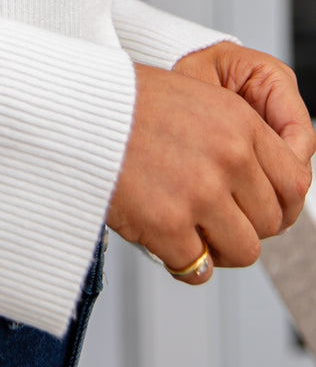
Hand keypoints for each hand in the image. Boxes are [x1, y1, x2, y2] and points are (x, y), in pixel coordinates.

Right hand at [106, 63, 312, 282]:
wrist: (72, 109)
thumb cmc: (125, 103)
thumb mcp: (197, 98)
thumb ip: (236, 138)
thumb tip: (264, 185)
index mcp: (239, 122)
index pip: (294, 183)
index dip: (279, 203)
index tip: (257, 208)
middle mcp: (228, 157)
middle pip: (270, 222)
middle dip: (243, 224)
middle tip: (212, 217)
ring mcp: (199, 193)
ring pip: (243, 251)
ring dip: (217, 247)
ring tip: (188, 228)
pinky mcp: (168, 225)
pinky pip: (198, 268)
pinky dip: (182, 261)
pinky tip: (162, 237)